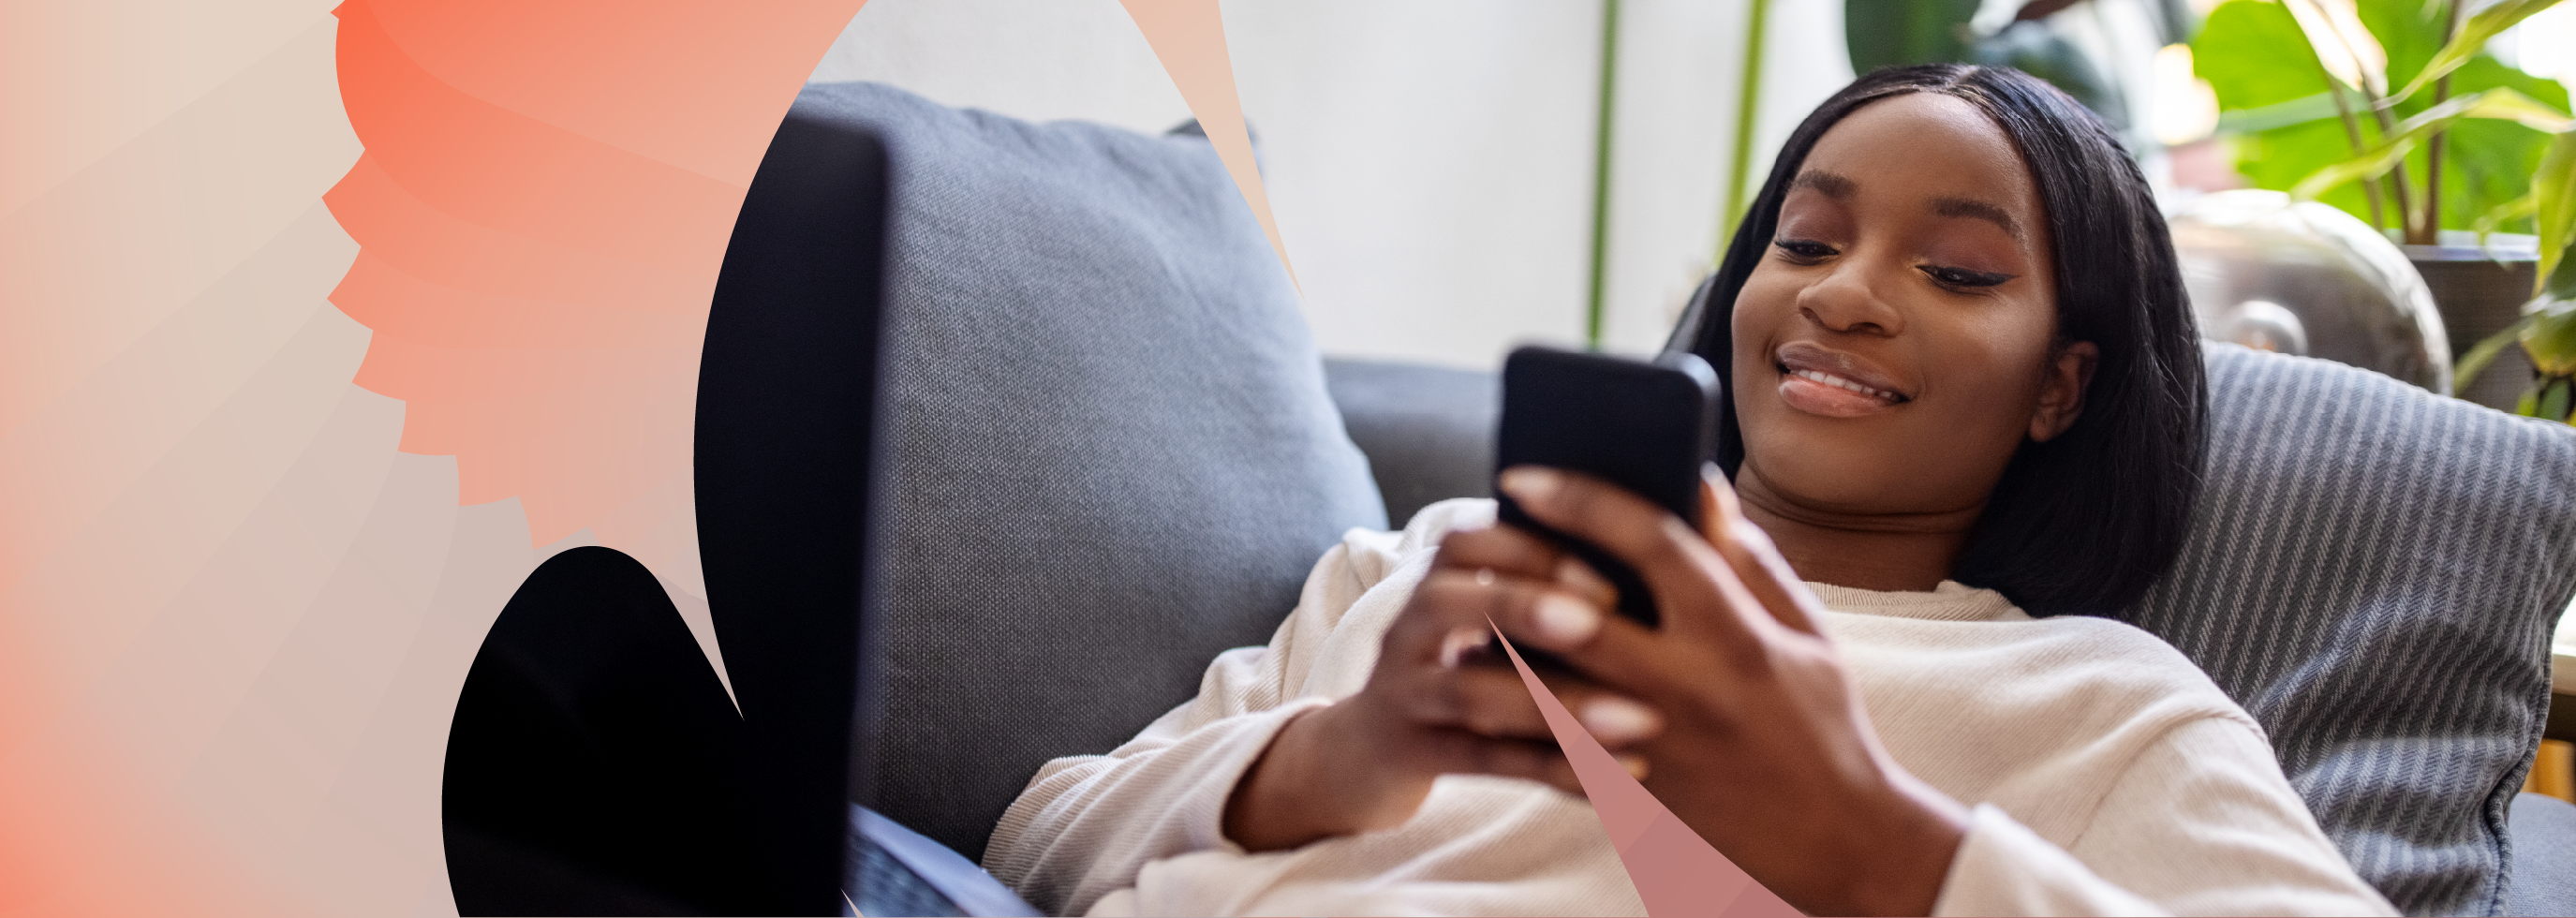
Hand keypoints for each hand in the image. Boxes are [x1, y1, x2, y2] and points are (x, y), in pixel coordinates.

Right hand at [1222, 520, 1665, 851]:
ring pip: (1469, 693)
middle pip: (1446, 603)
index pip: (1465, 544)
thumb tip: (1653, 541)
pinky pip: (1485, 761)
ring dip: (1555, 703)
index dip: (1530, 550)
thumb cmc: (1463, 670)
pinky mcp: (1412, 756)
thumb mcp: (1483, 622)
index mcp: (1435, 584)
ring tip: (1638, 717)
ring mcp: (1404, 695)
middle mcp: (1407, 632)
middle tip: (1602, 622)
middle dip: (1523, 606)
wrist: (1368, 754)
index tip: (1608, 575)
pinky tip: (1623, 769)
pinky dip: (1556, 765)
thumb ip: (1542, 587)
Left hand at [1496, 464, 1969, 917]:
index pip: (1652, 545)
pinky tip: (1492, 671)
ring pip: (1548, 685)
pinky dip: (1515, 707)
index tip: (1527, 474)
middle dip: (1521, 566)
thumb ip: (1750, 560)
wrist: (1834, 839)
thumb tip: (1700, 485)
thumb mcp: (1806, 632)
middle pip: (1580, 614)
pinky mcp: (1630, 791)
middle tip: (1479, 532)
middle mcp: (1690, 687)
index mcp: (1738, 635)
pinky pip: (1550, 744)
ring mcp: (1652, 745)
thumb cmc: (1821, 722)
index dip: (1584, 500)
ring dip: (1503, 642)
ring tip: (1476, 602)